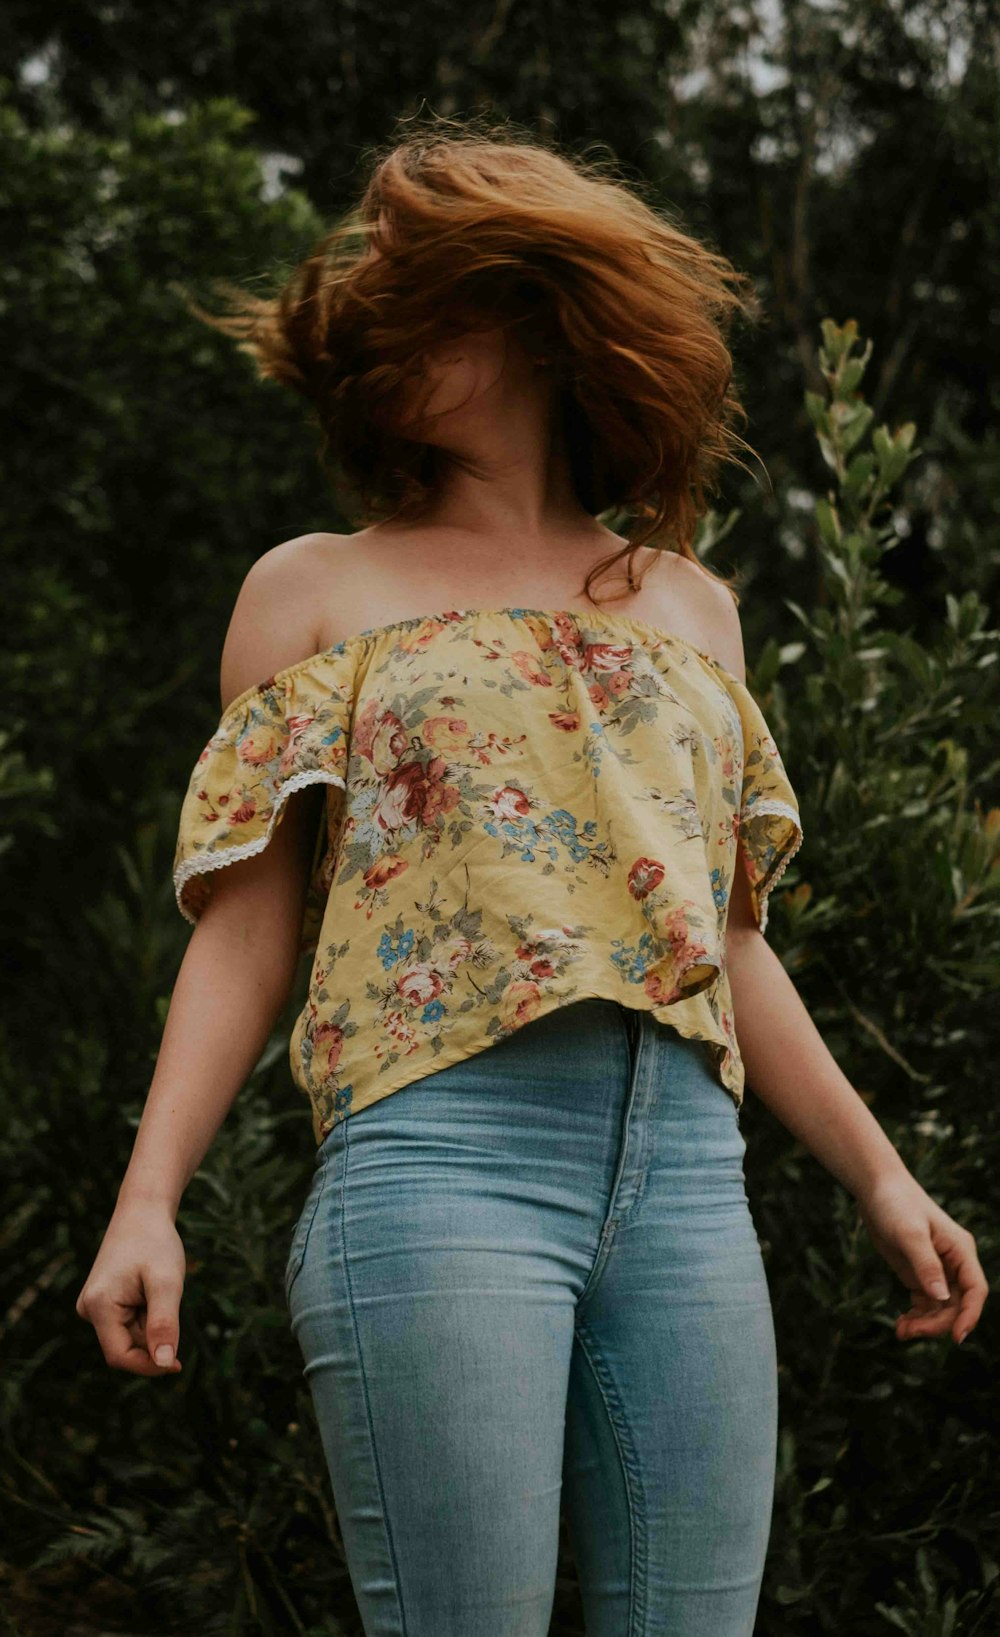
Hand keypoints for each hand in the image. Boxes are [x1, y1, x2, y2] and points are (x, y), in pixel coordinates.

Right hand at [75, 1203, 185, 1375]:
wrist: (143, 1210)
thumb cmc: (156, 1242)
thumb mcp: (167, 1282)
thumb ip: (165, 1323)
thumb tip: (164, 1362)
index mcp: (98, 1306)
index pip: (120, 1357)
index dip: (149, 1365)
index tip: (178, 1364)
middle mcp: (88, 1308)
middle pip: (126, 1346)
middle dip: (153, 1335)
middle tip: (168, 1299)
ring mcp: (93, 1305)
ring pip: (129, 1335)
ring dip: (151, 1323)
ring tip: (157, 1288)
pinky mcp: (102, 1301)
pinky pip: (127, 1322)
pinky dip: (146, 1313)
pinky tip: (150, 1288)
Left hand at [857, 1172, 988, 1345]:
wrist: (875, 1188)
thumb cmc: (895, 1203)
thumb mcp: (909, 1233)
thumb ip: (926, 1264)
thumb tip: (941, 1298)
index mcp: (960, 1250)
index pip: (975, 1290)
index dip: (970, 1315)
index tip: (956, 1337)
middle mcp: (953, 1263)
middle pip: (956, 1305)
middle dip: (938, 1322)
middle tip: (910, 1331)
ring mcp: (936, 1270)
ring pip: (941, 1308)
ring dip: (925, 1324)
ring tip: (901, 1332)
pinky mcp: (918, 1273)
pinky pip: (925, 1303)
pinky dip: (916, 1317)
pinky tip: (901, 1325)